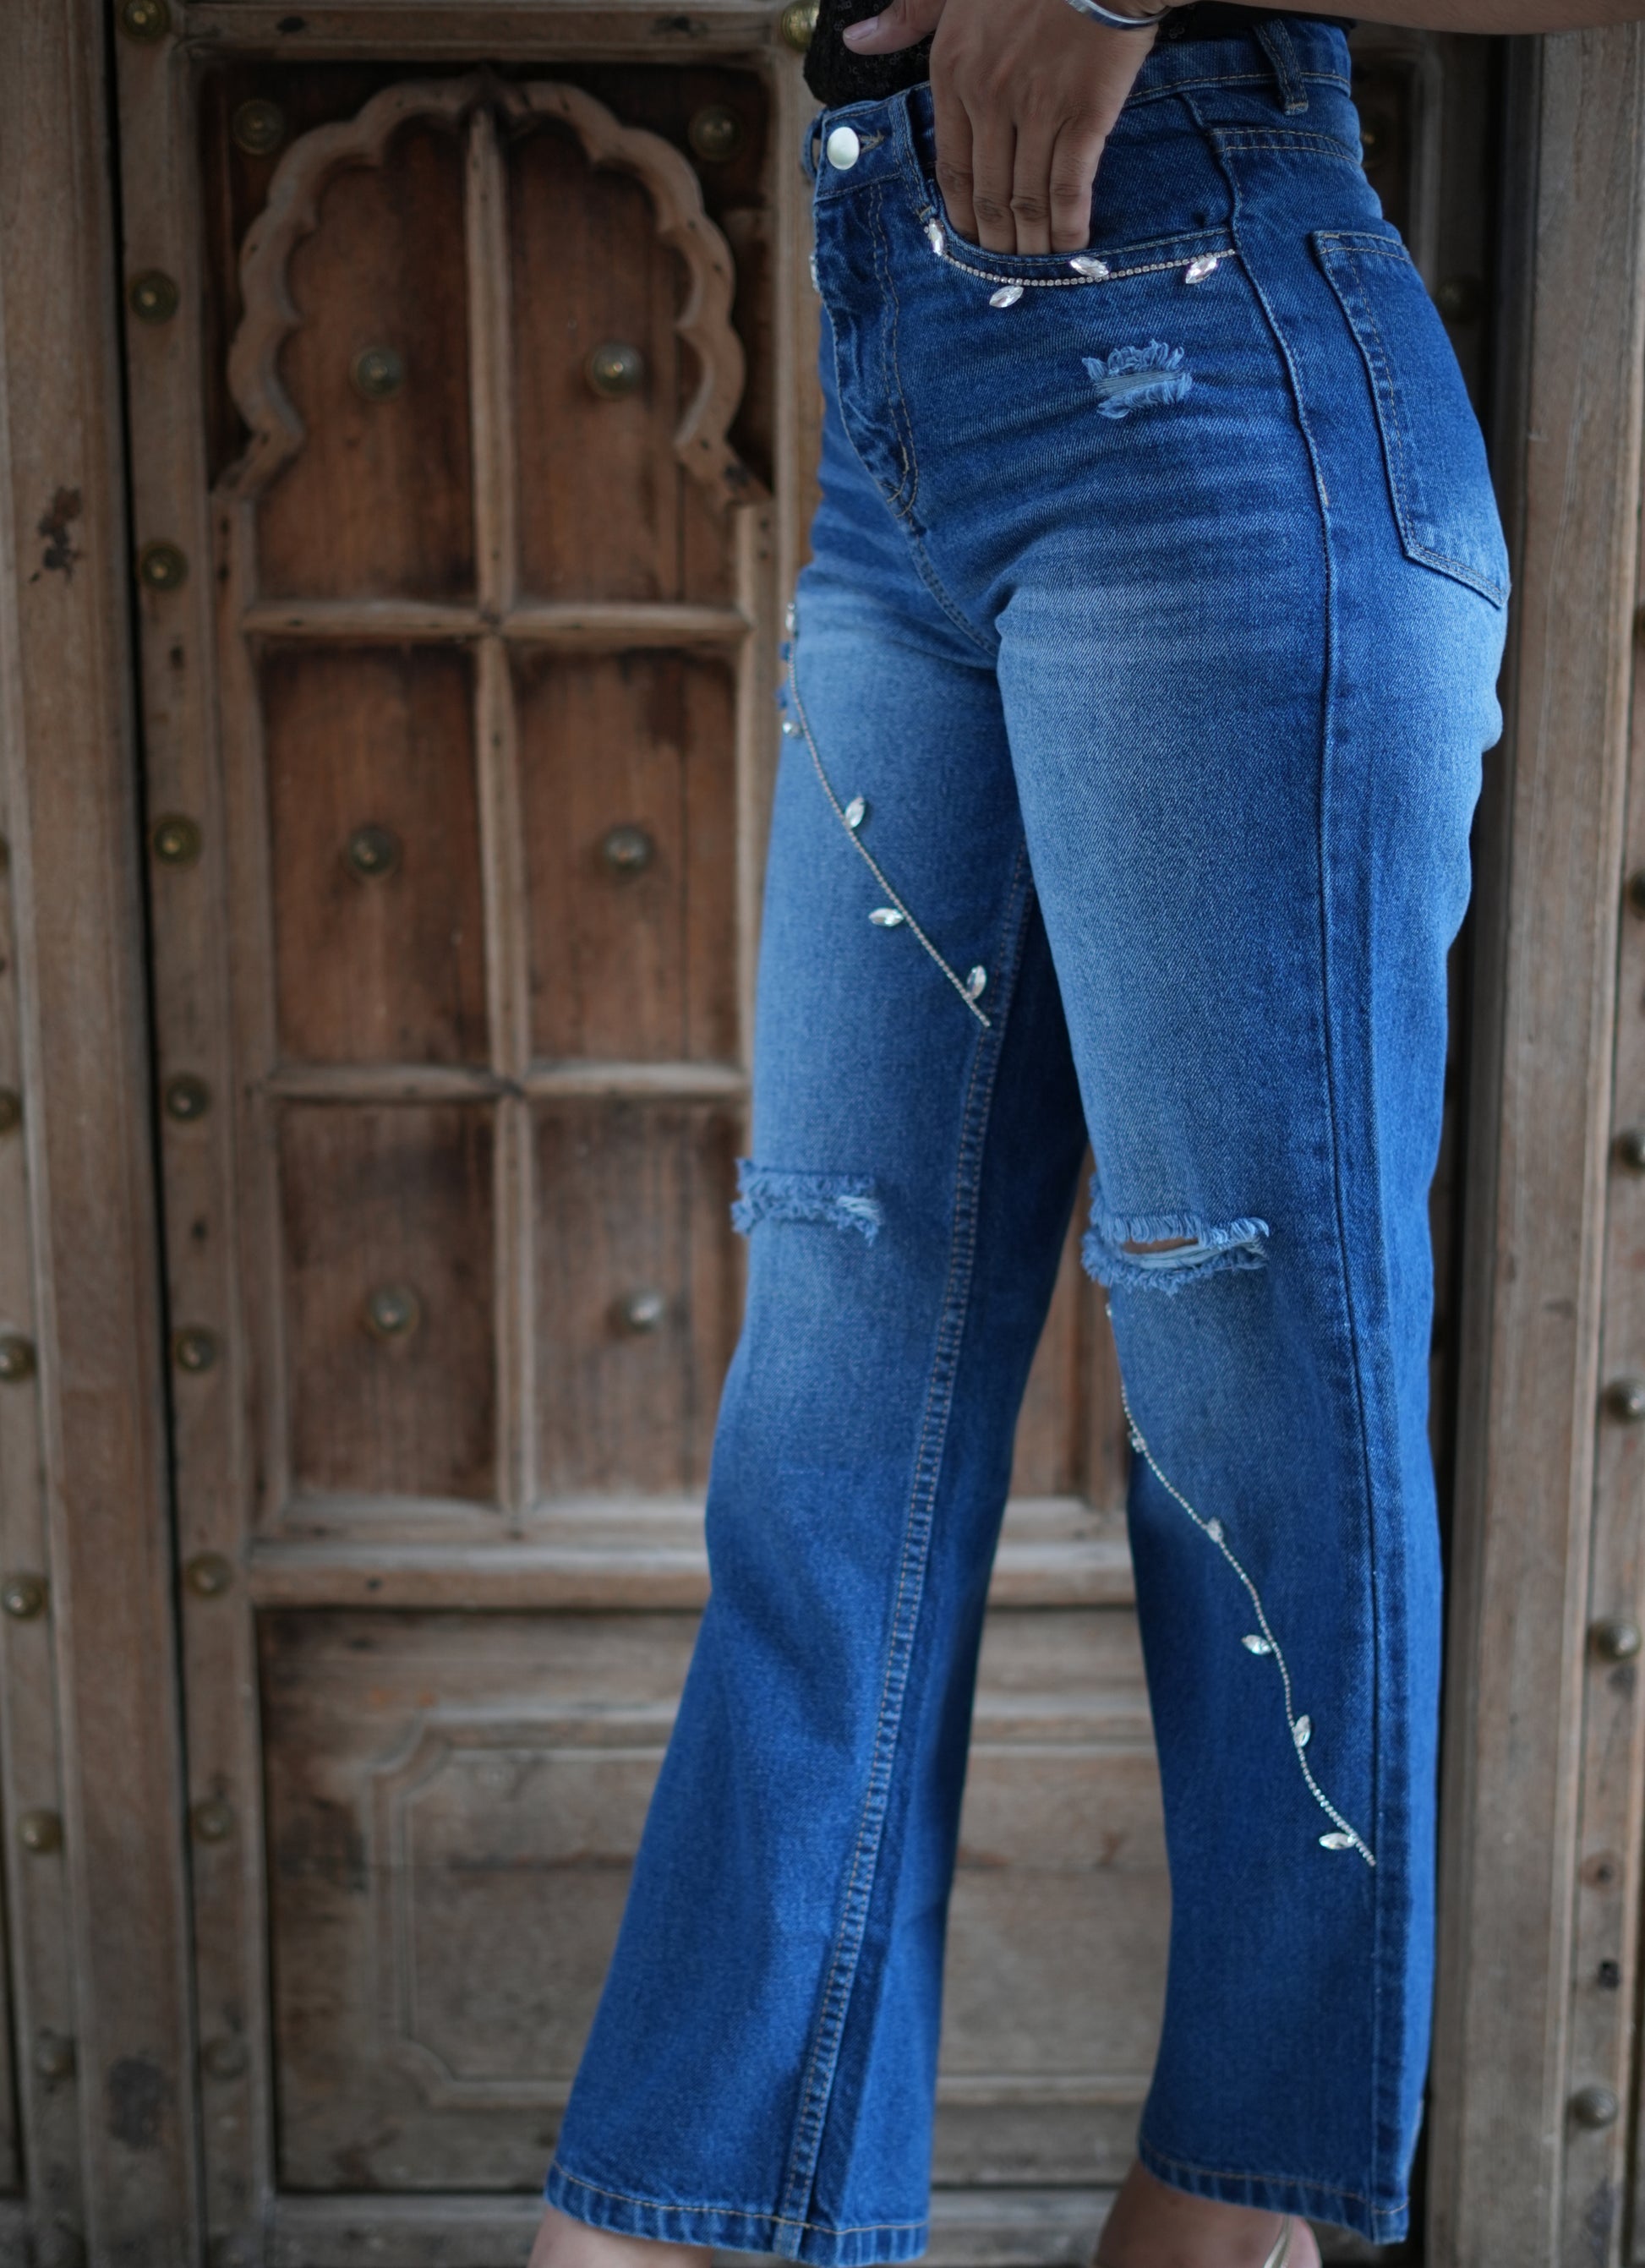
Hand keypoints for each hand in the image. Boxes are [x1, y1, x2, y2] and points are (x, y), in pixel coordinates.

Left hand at [843, 0, 1163, 254]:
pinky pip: (1069, 186)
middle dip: (996, 242)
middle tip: (1005, 274)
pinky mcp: (1082, 116)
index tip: (971, 242)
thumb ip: (908, 15)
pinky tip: (1071, 247)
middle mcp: (987, 98)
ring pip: (1026, 198)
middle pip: (987, 193)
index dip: (961, 215)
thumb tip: (858, 38)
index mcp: (952, 71)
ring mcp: (1035, 110)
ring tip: (1037, 272)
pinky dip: (1069, 224)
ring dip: (1031, 244)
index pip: (950, 166)